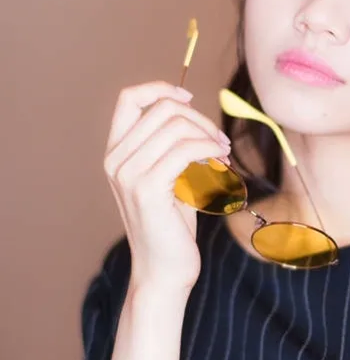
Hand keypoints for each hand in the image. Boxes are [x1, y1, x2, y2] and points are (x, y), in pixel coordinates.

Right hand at [103, 80, 230, 294]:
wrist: (164, 271)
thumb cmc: (172, 225)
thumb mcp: (170, 177)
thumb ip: (172, 146)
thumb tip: (193, 112)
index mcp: (116, 153)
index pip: (129, 99)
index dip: (161, 89)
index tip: (190, 98)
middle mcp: (116, 160)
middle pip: (163, 109)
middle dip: (200, 118)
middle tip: (220, 141)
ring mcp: (128, 174)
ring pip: (176, 126)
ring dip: (208, 135)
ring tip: (223, 156)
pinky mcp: (148, 189)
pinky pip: (185, 149)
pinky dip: (209, 149)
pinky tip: (220, 164)